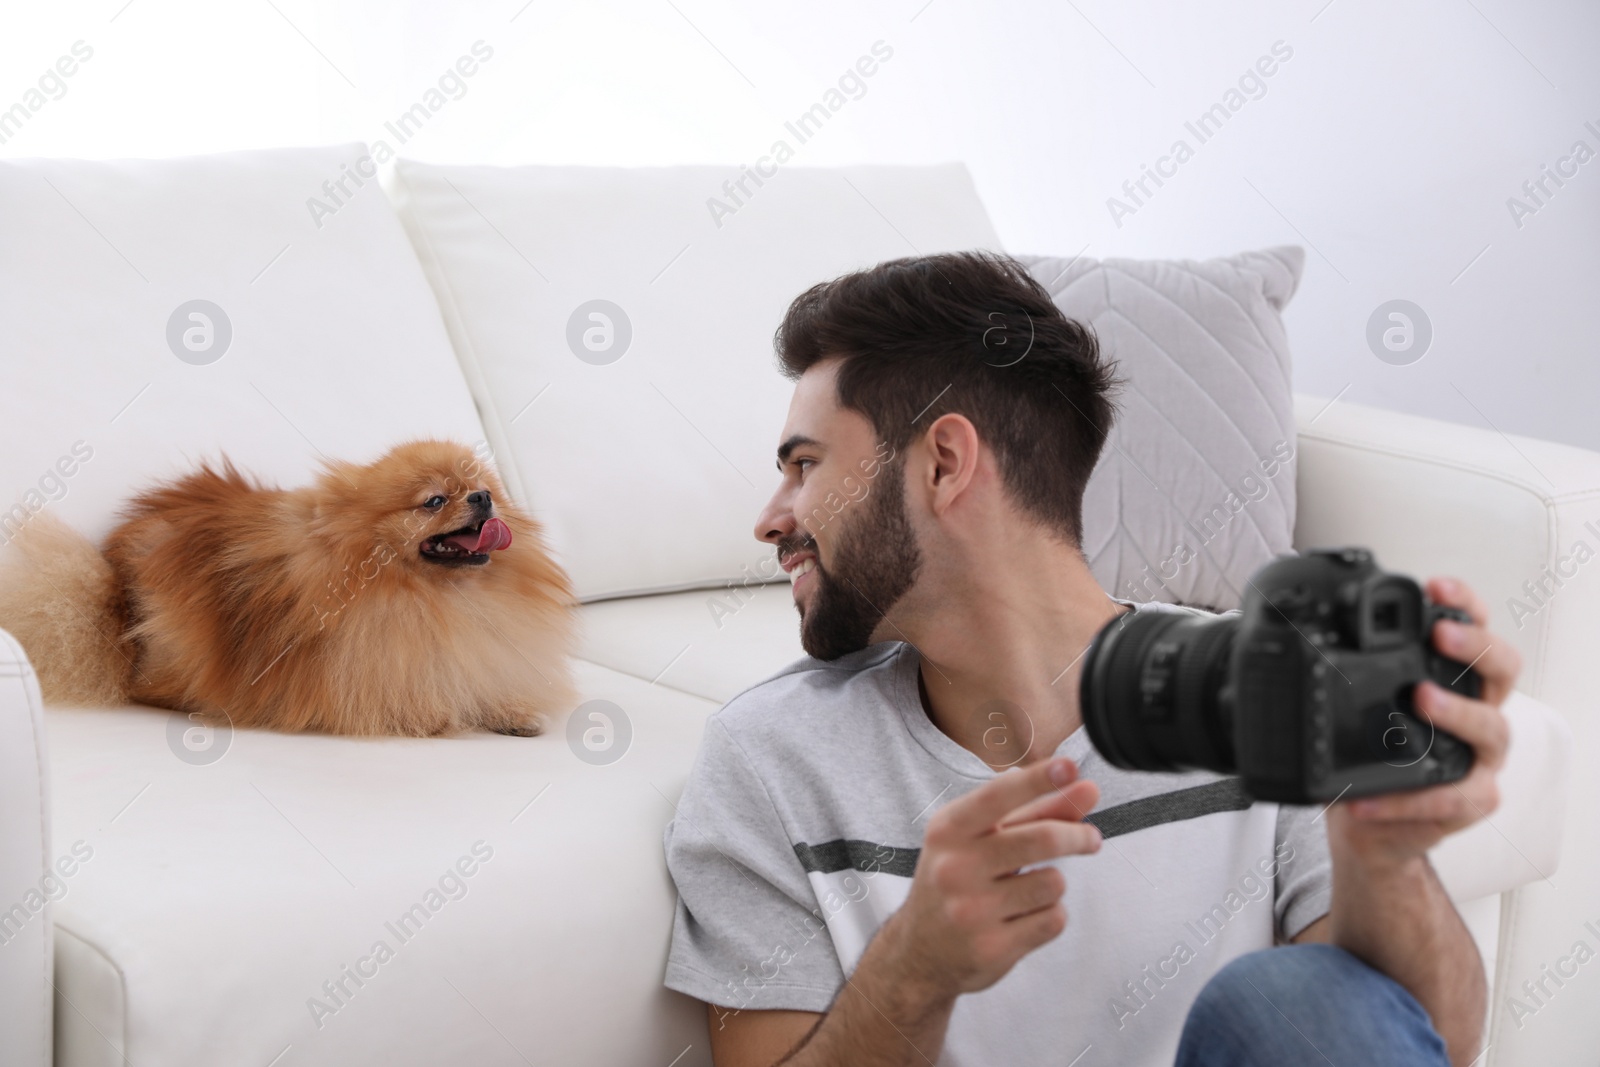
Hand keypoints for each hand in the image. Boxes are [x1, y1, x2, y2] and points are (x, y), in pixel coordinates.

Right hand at [875, 757, 1101, 1003]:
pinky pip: (1053, 920)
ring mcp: (971, 910)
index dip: (1038, 779)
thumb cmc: (956, 882)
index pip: (999, 796)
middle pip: (1041, 839)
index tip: (1069, 766)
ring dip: (1053, 884)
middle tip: (1091, 838)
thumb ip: (1034, 812)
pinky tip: (1023, 918)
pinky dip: (1050, 916)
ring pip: (1053, 883)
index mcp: (949, 830)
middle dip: (1077, 836)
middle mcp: (955, 866)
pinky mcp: (992, 947)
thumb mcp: (980, 840)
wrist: (920, 953)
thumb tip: (1086, 788)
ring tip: (1029, 890)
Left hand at [1330, 577, 1518, 866]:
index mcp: (1452, 679)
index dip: (1464, 603)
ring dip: (1458, 711)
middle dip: (1475, 645)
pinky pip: (1453, 798)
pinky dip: (1409, 798)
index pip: (1473, 629)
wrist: (1371, 827)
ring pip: (1492, 728)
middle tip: (1440, 635)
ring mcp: (1480, 758)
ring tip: (1422, 698)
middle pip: (1502, 668)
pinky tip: (1371, 798)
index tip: (1436, 586)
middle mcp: (1477, 711)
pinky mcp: (1470, 802)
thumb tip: (1267, 636)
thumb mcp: (1350, 708)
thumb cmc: (1366, 758)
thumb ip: (1334, 674)